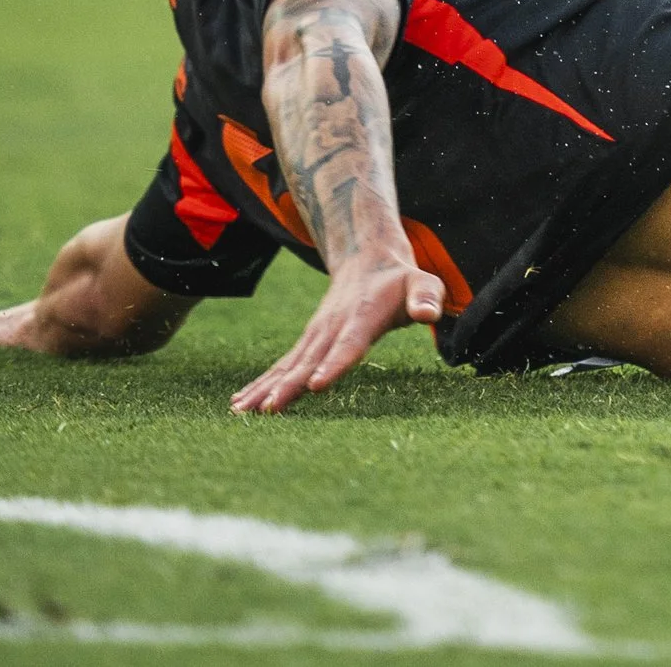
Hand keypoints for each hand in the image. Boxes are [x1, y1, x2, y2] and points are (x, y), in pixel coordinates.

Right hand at [231, 250, 445, 415]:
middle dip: (288, 385)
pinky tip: (240, 404)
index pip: (348, 344)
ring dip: (266, 387)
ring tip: (242, 412)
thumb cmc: (400, 279)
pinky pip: (282, 365)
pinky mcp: (307, 342)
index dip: (334, 364)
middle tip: (268, 410)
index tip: (315, 385)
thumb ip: (427, 296)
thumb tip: (430, 313)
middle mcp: (332, 327)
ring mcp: (315, 335)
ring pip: (288, 364)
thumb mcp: (421, 282)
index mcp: (362, 316)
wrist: (366, 256)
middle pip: (309, 359)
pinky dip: (261, 383)